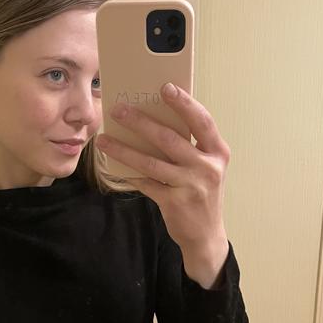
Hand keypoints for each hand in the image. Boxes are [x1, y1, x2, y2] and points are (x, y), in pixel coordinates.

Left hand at [95, 82, 230, 279]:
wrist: (206, 235)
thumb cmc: (201, 192)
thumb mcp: (205, 167)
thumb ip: (190, 146)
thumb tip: (154, 119)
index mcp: (218, 152)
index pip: (202, 121)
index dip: (184, 103)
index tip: (165, 87)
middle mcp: (207, 167)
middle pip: (170, 138)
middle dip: (140, 122)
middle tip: (118, 110)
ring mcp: (191, 186)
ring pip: (151, 161)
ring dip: (124, 149)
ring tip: (104, 139)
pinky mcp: (174, 202)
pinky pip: (146, 183)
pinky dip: (129, 174)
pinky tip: (113, 167)